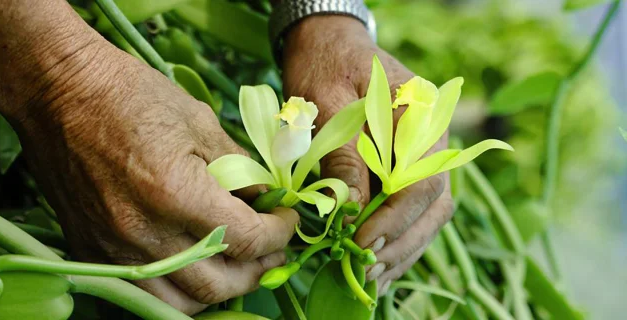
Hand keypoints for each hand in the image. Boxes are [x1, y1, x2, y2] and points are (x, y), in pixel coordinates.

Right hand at [0, 14, 297, 314]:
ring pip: (181, 303)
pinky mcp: (92, 252)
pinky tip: (196, 268)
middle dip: (259, 269)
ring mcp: (114, 249)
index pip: (247, 238)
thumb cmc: (132, 96)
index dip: (279, 234)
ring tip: (239, 266)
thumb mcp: (201, 123)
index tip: (288, 220)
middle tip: (273, 249)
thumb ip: (241, 169)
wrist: (60, 92)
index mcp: (176, 193)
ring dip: (221, 291)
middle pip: (219, 284)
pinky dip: (180, 291)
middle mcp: (144, 233)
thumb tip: (268, 200)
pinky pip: (144, 294)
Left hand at [282, 16, 453, 293]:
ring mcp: (423, 155)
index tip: (364, 243)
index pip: (424, 180)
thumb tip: (351, 210)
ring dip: (404, 248)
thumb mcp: (326, 103)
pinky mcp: (407, 167)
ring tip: (372, 279)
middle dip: (403, 242)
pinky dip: (398, 237)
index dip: (397, 218)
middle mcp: (433, 139)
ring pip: (429, 213)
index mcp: (421, 115)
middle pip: (435, 203)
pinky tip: (378, 262)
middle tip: (368, 270)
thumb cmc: (325, 67)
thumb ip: (343, 156)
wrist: (329, 45)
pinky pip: (413, 208)